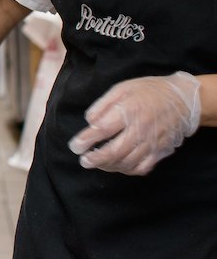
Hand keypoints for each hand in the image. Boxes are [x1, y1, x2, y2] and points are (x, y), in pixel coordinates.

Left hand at [69, 71, 200, 175]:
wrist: (183, 100)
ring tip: (97, 163)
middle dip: (96, 159)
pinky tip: (118, 166)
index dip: (86, 140)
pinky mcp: (160, 152)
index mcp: (129, 111)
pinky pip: (142, 167)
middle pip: (115, 151)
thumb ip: (103, 104)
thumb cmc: (148, 91)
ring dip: (109, 166)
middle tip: (83, 161)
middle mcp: (141, 130)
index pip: (103, 129)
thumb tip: (90, 121)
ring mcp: (152, 143)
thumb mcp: (122, 88)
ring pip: (127, 162)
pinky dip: (128, 170)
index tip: (75, 146)